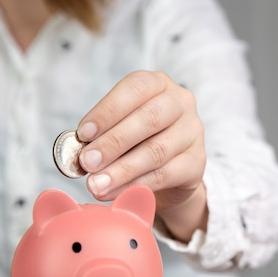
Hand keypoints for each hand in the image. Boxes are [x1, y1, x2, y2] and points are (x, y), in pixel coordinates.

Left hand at [77, 70, 207, 241]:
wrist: (172, 171)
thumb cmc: (139, 141)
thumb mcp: (121, 127)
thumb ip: (102, 134)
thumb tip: (80, 154)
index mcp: (159, 83)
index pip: (135, 88)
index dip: (108, 110)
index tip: (83, 133)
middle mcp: (181, 102)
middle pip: (149, 119)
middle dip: (113, 142)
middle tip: (87, 162)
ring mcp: (193, 132)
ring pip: (157, 151)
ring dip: (122, 170)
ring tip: (96, 184)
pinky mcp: (197, 162)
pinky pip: (165, 174)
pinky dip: (136, 185)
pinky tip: (115, 193)